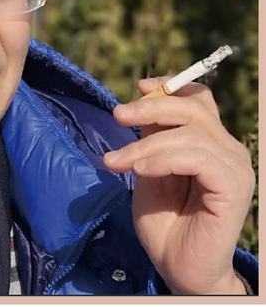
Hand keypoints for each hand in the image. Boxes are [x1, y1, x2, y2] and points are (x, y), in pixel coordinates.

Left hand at [103, 77, 254, 294]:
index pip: (198, 99)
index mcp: (210, 142)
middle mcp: (227, 150)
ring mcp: (235, 168)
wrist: (177, 267)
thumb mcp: (149, 168)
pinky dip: (163, 159)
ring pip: (189, 134)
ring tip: (118, 161)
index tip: (138, 87)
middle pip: (192, 108)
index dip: (170, 87)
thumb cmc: (164, 221)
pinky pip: (197, 158)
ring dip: (145, 144)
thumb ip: (152, 137)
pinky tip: (140, 170)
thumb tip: (142, 99)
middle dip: (150, 108)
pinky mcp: (234, 188)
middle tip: (118, 115)